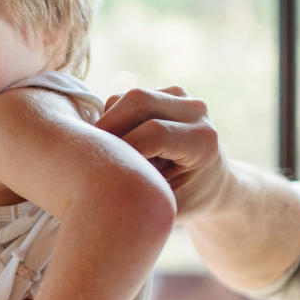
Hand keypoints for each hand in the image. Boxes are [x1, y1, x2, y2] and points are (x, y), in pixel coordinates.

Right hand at [96, 86, 227, 219]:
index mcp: (202, 140)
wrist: (211, 184)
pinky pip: (126, 99)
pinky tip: (119, 146)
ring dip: (108, 124)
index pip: (153, 133)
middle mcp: (195, 111)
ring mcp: (181, 97)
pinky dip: (112, 120)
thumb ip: (141, 192)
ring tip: (108, 155)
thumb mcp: (167, 207)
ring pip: (127, 98)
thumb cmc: (187, 202)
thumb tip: (103, 183)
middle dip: (107, 125)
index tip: (101, 172)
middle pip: (138, 100)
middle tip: (87, 155)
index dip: (122, 149)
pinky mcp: (165, 93)